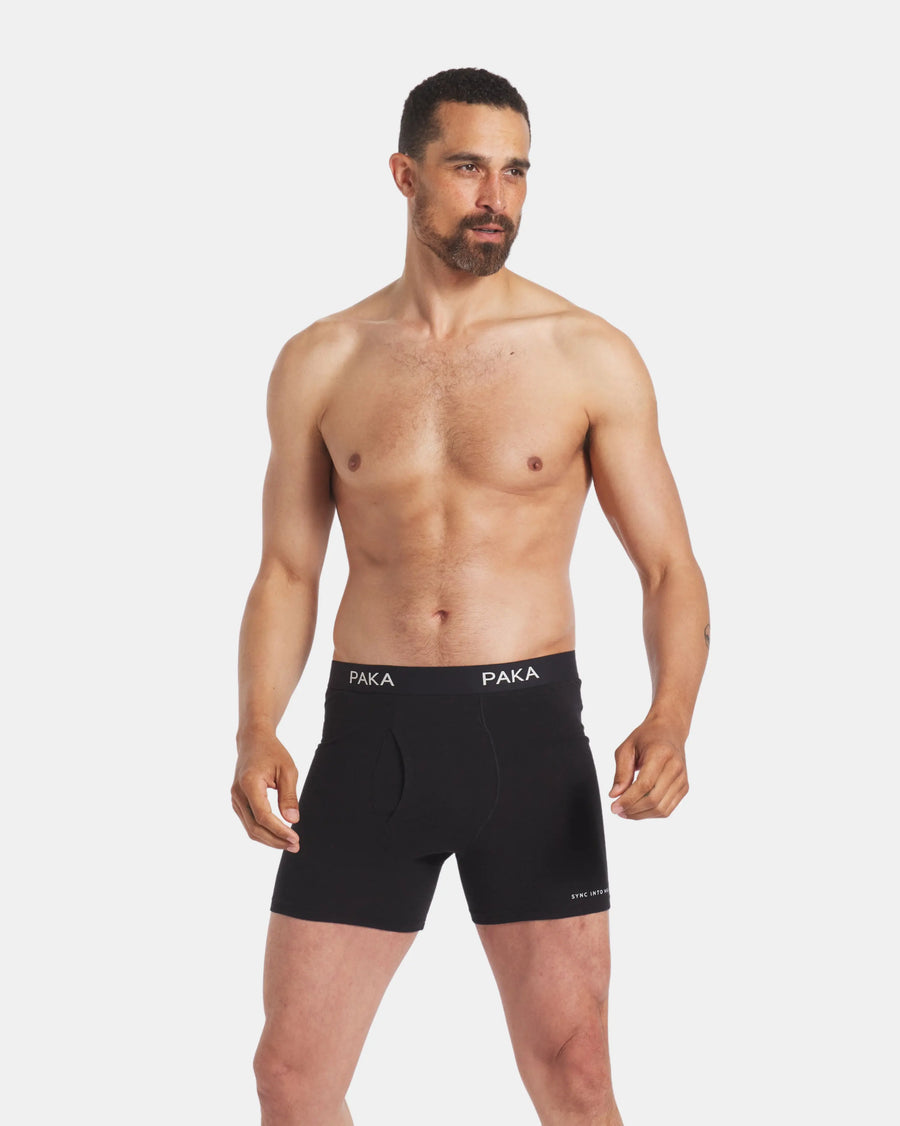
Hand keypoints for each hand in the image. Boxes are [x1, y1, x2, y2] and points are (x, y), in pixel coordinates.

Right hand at [231, 729, 300, 850]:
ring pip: (250, 828)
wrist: (253, 741)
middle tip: (295, 846)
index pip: (263, 816)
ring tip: (290, 843)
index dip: (279, 830)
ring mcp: (235, 799)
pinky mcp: (237, 802)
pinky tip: (278, 834)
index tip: (296, 837)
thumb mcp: (287, 770)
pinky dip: (263, 831)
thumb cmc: (272, 752)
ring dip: (269, 839)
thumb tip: (293, 820)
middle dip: (275, 840)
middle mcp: (237, 794)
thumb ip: (289, 796)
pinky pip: (249, 822)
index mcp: (249, 784)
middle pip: (254, 827)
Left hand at [608, 720, 688, 819]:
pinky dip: (651, 813)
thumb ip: (621, 772)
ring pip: (662, 809)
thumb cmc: (646, 737)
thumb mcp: (626, 748)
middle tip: (617, 810)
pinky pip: (668, 808)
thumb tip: (615, 796)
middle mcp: (675, 767)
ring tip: (626, 811)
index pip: (645, 785)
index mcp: (661, 753)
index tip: (613, 806)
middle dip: (633, 810)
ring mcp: (682, 779)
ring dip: (641, 815)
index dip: (628, 799)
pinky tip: (638, 809)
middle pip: (654, 799)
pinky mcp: (684, 787)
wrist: (670, 730)